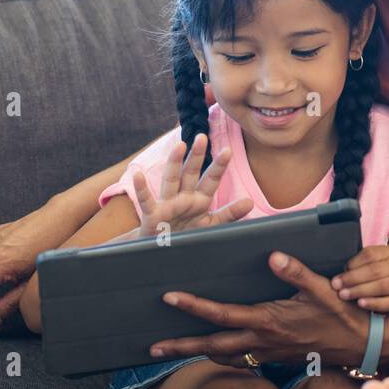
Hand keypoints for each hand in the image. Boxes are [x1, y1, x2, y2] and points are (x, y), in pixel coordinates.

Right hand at [133, 133, 252, 236]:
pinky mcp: (152, 216)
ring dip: (174, 163)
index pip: (210, 180)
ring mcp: (167, 205)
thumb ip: (229, 214)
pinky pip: (146, 201)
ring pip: (170, 180)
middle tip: (202, 137)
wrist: (162, 252)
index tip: (228, 150)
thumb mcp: (210, 225)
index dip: (219, 166)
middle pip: (190, 173)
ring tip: (179, 145)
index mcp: (199, 200)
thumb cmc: (186, 234)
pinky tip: (138, 175)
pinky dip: (141, 188)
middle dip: (196, 156)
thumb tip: (250, 201)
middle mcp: (183, 198)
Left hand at [148, 252, 373, 367]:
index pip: (223, 314)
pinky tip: (215, 349)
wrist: (358, 343)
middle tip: (153, 347)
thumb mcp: (321, 287)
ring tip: (174, 348)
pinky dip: (220, 356)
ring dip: (197, 353)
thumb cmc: (340, 313)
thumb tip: (272, 256)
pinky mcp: (273, 358)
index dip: (194, 306)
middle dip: (181, 347)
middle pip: (211, 346)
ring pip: (223, 357)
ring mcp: (266, 353)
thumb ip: (295, 271)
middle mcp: (261, 341)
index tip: (171, 297)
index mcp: (268, 321)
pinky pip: (239, 360)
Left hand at [331, 245, 388, 312]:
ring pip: (382, 285)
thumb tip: (335, 274)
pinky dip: (374, 303)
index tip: (337, 276)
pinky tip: (361, 304)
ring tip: (344, 295)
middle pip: (375, 270)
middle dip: (353, 279)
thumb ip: (354, 267)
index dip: (352, 265)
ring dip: (361, 290)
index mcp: (387, 253)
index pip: (369, 255)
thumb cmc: (374, 280)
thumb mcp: (367, 267)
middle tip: (336, 287)